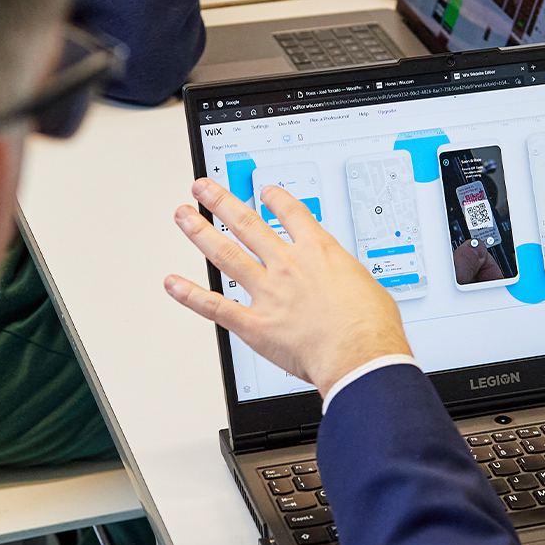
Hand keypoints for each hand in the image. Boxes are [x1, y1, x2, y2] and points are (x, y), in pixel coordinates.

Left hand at [165, 178, 411, 396]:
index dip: (274, 199)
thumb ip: (347, 281)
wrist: (361, 355)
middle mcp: (288, 266)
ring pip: (226, 254)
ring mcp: (268, 293)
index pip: (292, 214)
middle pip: (247, 224)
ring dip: (200, 232)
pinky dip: (190, 296)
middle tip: (204, 189)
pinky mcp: (255, 324)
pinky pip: (215, 307)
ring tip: (184, 216)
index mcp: (319, 252)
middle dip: (221, 202)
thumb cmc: (372, 327)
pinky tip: (173, 284)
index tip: (263, 192)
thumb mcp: (368, 287)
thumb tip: (348, 287)